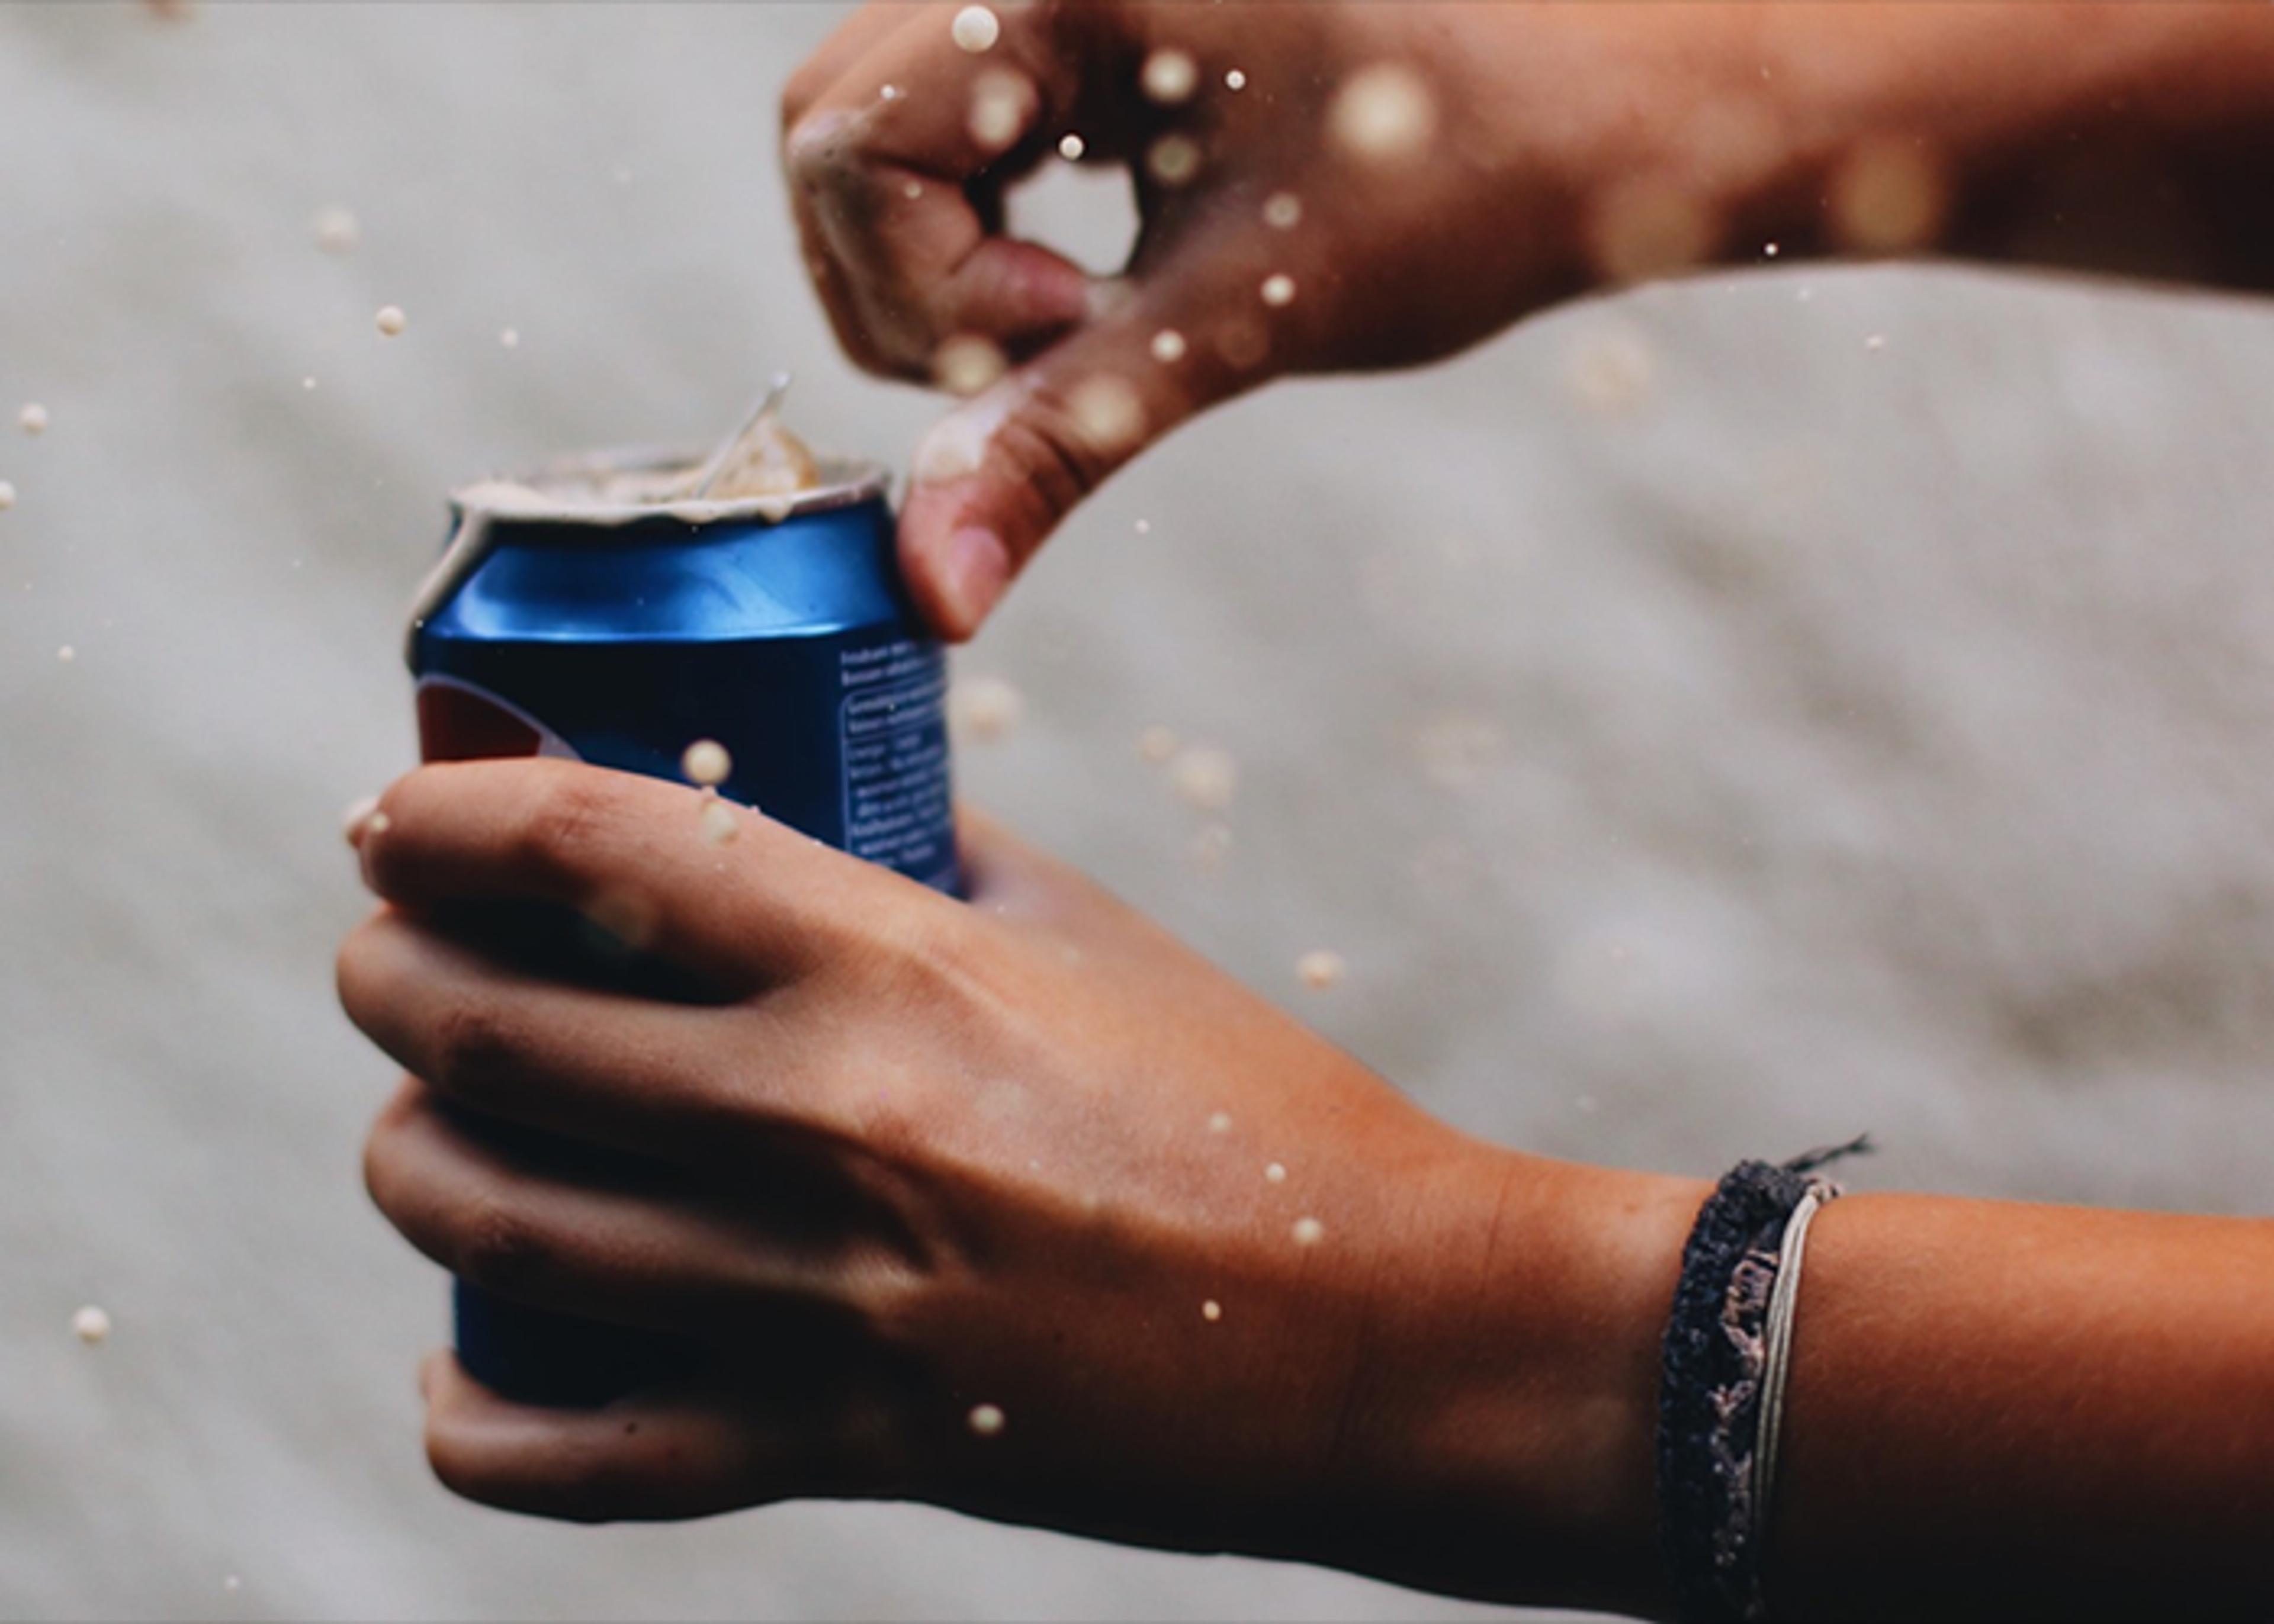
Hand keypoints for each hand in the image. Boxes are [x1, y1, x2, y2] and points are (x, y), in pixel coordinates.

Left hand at [338, 759, 1697, 1609]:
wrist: (1390, 1331)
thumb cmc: (1252, 1111)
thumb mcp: (1092, 940)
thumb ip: (927, 860)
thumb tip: (787, 808)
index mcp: (899, 965)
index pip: (595, 850)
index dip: (448, 812)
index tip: (390, 813)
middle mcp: (833, 1121)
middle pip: (495, 1033)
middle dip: (389, 977)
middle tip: (387, 958)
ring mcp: (829, 1302)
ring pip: (498, 1227)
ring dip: (407, 1160)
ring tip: (418, 1124)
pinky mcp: (848, 1445)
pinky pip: (584, 1455)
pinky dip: (476, 1416)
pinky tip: (461, 1361)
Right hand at [779, 2, 1597, 637]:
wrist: (1608, 113)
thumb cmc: (1458, 177)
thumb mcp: (1236, 317)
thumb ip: (1057, 441)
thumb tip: (930, 592)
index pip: (840, 141)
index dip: (931, 281)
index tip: (1076, 326)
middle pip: (833, 129)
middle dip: (911, 281)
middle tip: (1056, 343)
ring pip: (886, 132)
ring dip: (945, 262)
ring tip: (1082, 316)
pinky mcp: (1099, 19)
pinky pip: (968, 120)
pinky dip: (993, 220)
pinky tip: (1087, 268)